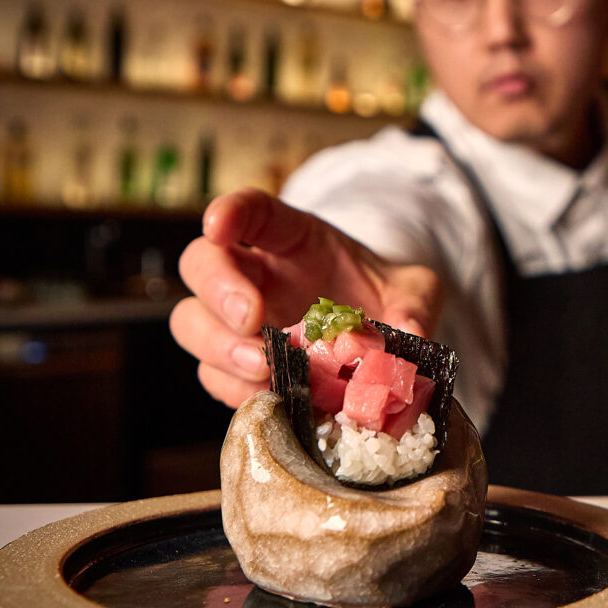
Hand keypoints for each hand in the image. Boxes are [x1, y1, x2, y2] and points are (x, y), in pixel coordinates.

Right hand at [170, 187, 442, 408]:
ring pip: (192, 321)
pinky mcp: (239, 367)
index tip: (219, 223)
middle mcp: (257, 275)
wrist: (383, 341)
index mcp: (293, 238)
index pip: (252, 211)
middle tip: (251, 320)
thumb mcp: (414, 294)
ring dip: (220, 346)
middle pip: (201, 263)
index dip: (230, 212)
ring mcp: (241, 322)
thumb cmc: (388, 300)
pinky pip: (213, 375)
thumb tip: (410, 343)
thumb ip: (414, 310)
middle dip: (219, 289)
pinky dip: (234, 388)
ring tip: (264, 368)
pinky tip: (269, 396)